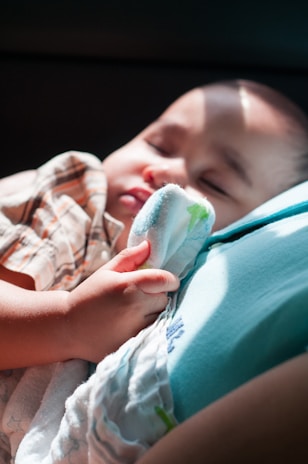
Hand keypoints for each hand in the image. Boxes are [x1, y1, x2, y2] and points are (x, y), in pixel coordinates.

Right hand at [65, 240, 178, 361]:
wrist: (68, 327)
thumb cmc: (89, 295)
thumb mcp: (106, 272)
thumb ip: (130, 257)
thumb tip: (150, 245)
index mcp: (128, 285)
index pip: (164, 280)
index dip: (169, 279)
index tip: (166, 281)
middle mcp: (134, 307)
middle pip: (164, 299)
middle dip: (157, 295)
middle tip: (141, 296)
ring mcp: (134, 329)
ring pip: (160, 317)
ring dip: (153, 313)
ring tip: (134, 312)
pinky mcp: (133, 345)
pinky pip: (152, 333)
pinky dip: (147, 328)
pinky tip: (131, 325)